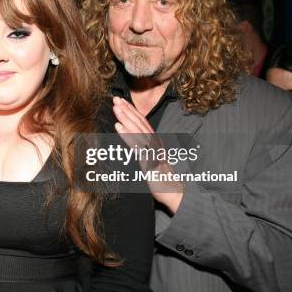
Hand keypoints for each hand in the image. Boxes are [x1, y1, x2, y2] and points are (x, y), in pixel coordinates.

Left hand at [112, 96, 183, 212]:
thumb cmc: (162, 178)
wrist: (174, 193)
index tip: (123, 102)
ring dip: (125, 118)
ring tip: (116, 108)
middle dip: (127, 110)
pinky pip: (136, 145)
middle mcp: (154, 143)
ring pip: (137, 131)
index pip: (143, 123)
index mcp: (155, 142)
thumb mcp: (152, 160)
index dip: (132, 111)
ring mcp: (152, 151)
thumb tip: (135, 143)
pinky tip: (118, 127)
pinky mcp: (148, 161)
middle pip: (140, 123)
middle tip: (116, 98)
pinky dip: (126, 135)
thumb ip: (145, 150)